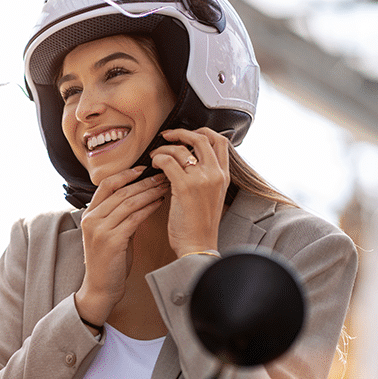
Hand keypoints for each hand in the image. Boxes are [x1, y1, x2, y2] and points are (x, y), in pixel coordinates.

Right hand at [75, 166, 169, 324]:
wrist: (101, 288)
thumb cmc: (109, 261)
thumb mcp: (110, 233)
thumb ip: (118, 215)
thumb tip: (138, 197)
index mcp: (89, 214)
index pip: (106, 185)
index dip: (125, 174)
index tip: (143, 168)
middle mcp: (92, 219)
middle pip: (120, 191)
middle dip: (144, 181)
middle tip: (162, 174)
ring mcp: (100, 230)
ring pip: (129, 202)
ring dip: (149, 192)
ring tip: (165, 185)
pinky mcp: (112, 241)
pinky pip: (134, 218)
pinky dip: (148, 208)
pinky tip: (160, 203)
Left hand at [150, 127, 229, 256]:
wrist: (198, 247)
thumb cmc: (199, 226)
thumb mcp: (211, 197)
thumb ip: (205, 177)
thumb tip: (188, 160)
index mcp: (224, 176)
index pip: (220, 141)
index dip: (203, 132)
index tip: (187, 135)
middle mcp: (216, 175)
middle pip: (202, 138)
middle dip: (182, 132)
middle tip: (167, 136)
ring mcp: (202, 180)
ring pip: (181, 149)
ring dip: (164, 148)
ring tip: (155, 156)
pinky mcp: (185, 187)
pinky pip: (168, 161)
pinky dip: (158, 158)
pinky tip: (154, 165)